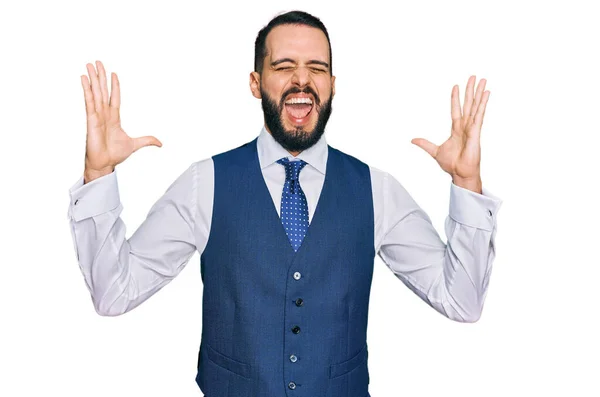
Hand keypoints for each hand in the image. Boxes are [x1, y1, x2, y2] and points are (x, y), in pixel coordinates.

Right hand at [81, 60, 161, 176]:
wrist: (105, 164)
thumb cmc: (115, 155)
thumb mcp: (135, 145)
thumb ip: (147, 140)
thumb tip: (160, 143)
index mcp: (114, 117)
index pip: (114, 97)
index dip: (114, 86)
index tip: (114, 74)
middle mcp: (104, 114)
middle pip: (103, 90)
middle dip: (101, 76)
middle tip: (98, 62)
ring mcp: (97, 115)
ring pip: (95, 92)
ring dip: (93, 78)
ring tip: (89, 65)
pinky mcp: (91, 119)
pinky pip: (89, 101)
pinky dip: (86, 90)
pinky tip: (84, 79)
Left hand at [411, 76, 489, 189]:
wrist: (459, 173)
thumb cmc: (451, 164)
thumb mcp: (434, 151)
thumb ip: (424, 144)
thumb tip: (412, 140)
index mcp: (456, 129)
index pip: (456, 109)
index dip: (455, 98)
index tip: (456, 86)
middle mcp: (465, 126)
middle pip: (468, 104)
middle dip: (470, 90)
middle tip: (473, 76)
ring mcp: (472, 127)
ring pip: (475, 106)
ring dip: (479, 93)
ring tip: (483, 80)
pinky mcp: (476, 131)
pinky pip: (479, 114)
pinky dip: (483, 104)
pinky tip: (487, 93)